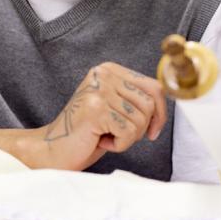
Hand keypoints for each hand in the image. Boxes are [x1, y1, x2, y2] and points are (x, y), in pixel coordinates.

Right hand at [25, 63, 167, 170]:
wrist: (53, 150)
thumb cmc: (88, 133)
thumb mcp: (116, 108)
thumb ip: (137, 99)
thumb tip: (167, 102)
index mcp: (109, 70)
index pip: (154, 87)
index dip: (160, 113)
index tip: (152, 131)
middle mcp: (103, 75)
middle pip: (150, 103)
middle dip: (141, 127)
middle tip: (119, 135)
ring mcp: (99, 90)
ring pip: (140, 120)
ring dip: (128, 137)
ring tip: (106, 136)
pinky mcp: (96, 109)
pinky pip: (129, 132)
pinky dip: (120, 144)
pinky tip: (100, 142)